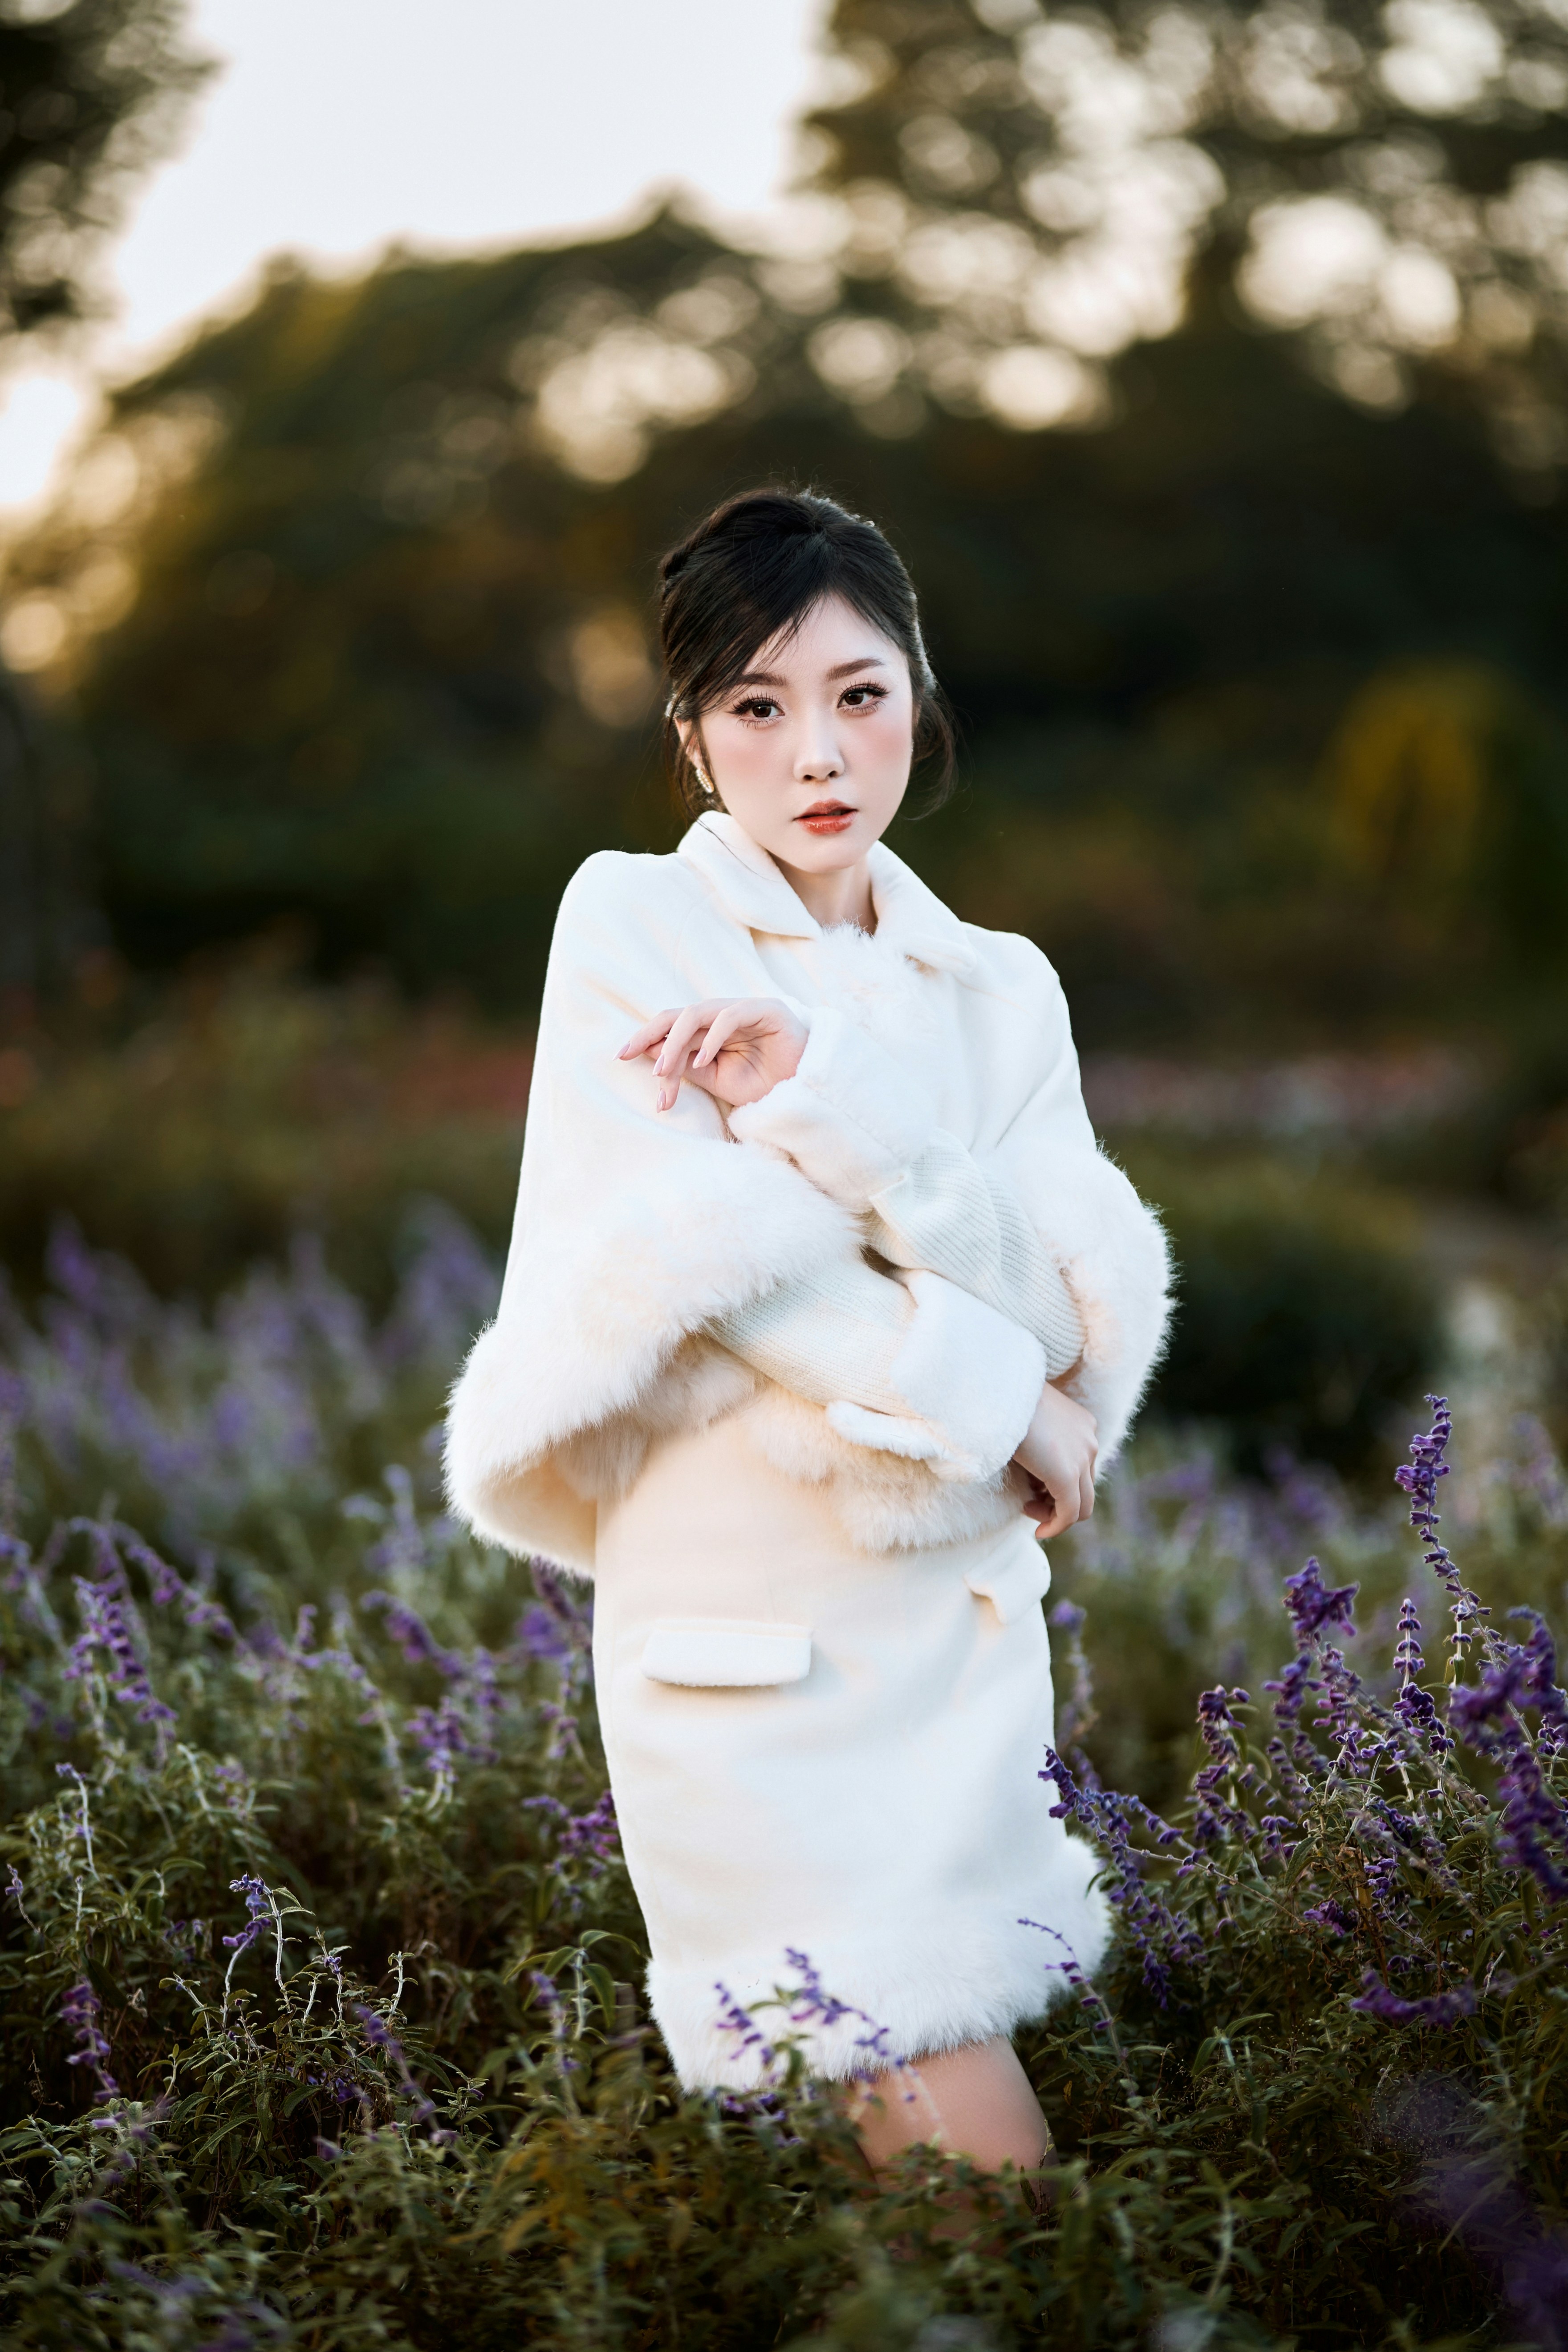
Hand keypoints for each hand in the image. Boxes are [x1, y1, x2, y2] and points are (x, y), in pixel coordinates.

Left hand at [618, 998, 808, 1112]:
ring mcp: (743, 1009)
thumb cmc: (764, 1084)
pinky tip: (702, 1062)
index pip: (670, 1028)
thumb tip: (650, 1055)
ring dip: (675, 1044)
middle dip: (649, 1034)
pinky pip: (730, 1017)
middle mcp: (722, 1015)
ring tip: (662, 1071)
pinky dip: (712, 1038)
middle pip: (676, 1016)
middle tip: (627, 1055)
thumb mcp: (717, 1080)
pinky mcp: (765, 1009)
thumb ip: (687, 1066)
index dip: (646, 1039)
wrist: (806, 1090)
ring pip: (697, 1015)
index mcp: (709, 1031)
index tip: (621, 1057)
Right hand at [1013, 1380, 1097, 1541]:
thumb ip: (1039, 1445)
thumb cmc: (1003, 1402)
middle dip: (1058, 1502)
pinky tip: (1040, 1532)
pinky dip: (1056, 1526)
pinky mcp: (1067, 1476)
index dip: (1057, 1484)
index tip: (1032, 1488)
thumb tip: (1032, 1475)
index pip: (1081, 1468)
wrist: (998, 1392)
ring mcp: (1082, 1459)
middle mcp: (1090, 1442)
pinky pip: (1069, 1514)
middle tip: (1030, 1502)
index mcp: (1083, 1425)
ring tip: (1028, 1508)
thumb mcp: (1027, 1421)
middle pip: (1085, 1489)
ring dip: (1056, 1514)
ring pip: (1081, 1505)